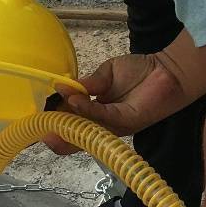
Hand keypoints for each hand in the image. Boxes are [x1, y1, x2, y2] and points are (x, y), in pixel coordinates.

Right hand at [48, 49, 203, 154]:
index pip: (72, 120)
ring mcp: (115, 123)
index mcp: (96, 110)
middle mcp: (103, 121)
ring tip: (49, 123)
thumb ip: (87, 84)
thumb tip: (62, 88)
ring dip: (67, 126)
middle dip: (58, 136)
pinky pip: (103, 117)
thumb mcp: (106, 74)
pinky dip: (87, 109)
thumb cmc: (140, 70)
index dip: (55, 121)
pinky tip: (74, 101)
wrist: (167, 70)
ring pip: (87, 130)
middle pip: (77, 135)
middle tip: (40, 134)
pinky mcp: (126, 120)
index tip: (38, 120)